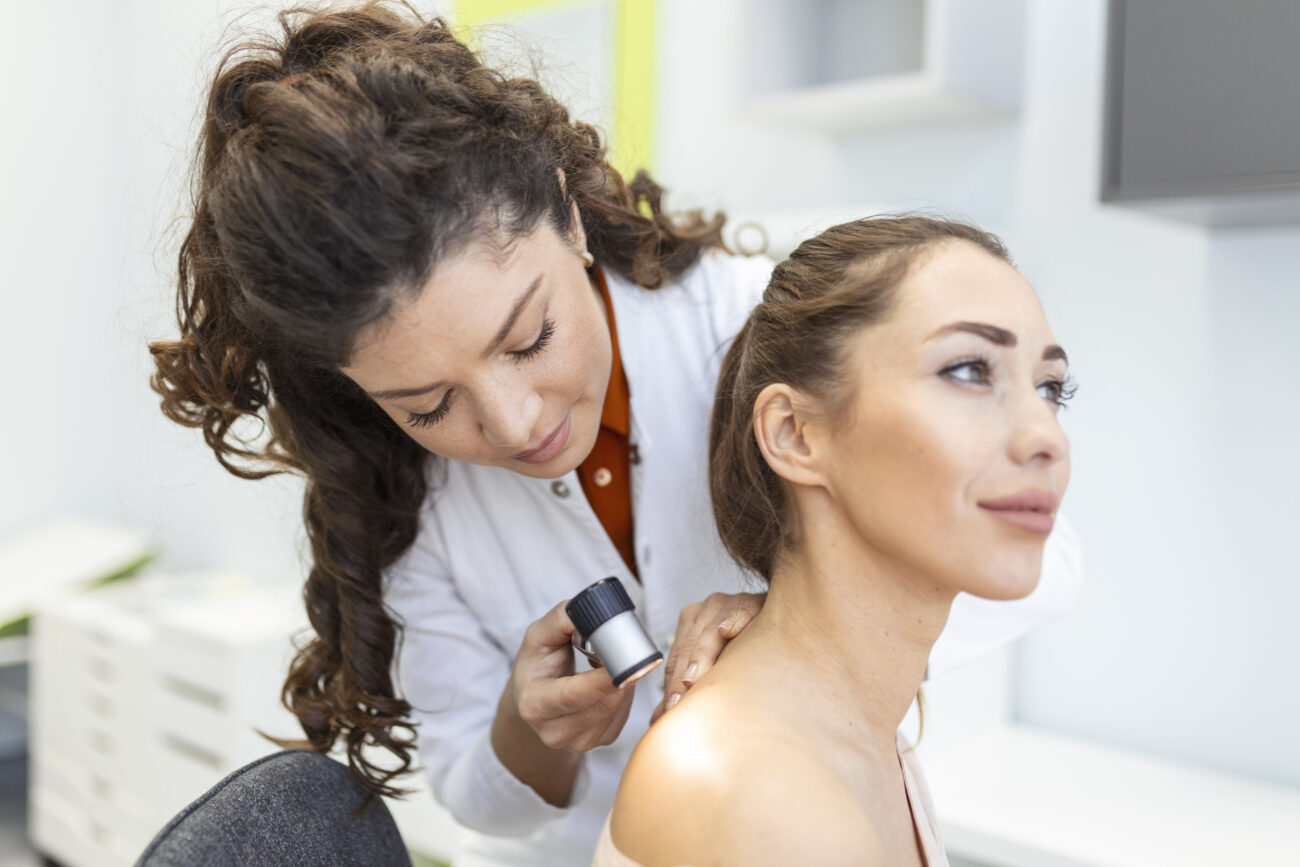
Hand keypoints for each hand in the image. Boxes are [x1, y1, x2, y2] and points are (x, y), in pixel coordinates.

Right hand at [505, 600, 636, 752]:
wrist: (531, 699)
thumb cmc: (535, 665)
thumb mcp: (538, 637)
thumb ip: (561, 619)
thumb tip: (591, 611)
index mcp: (534, 704)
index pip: (574, 695)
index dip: (602, 680)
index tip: (626, 662)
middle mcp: (554, 731)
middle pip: (603, 703)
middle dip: (620, 674)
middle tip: (624, 649)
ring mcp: (577, 742)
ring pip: (617, 709)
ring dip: (623, 682)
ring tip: (607, 664)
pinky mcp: (598, 742)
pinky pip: (623, 716)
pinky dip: (623, 695)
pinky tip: (608, 683)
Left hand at [650, 592, 764, 723]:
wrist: (780, 625)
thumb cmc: (746, 648)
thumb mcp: (714, 666)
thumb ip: (687, 689)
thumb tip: (659, 719)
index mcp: (690, 624)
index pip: (677, 660)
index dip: (672, 686)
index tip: (671, 711)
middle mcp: (704, 611)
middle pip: (688, 648)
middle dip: (682, 678)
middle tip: (679, 703)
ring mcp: (727, 603)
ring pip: (708, 633)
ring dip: (700, 655)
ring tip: (692, 679)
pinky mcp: (752, 602)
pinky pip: (740, 611)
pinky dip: (731, 620)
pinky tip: (726, 631)